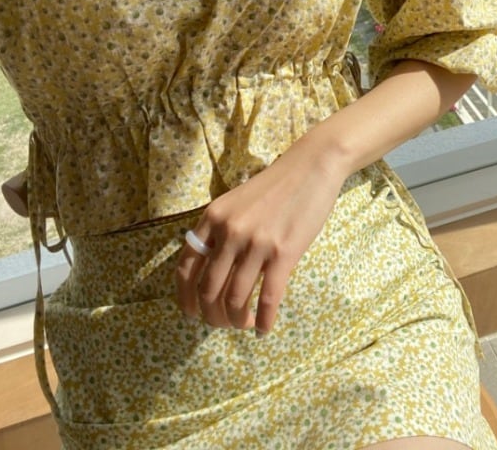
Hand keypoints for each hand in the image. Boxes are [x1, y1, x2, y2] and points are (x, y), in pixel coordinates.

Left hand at [175, 143, 346, 335]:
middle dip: (213, 316)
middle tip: (223, 324)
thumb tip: (209, 269)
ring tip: (245, 325)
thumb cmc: (274, 187)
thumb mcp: (235, 203)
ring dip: (237, 321)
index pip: (186, 268)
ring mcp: (256, 243)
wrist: (310, 167)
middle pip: (208, 290)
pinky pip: (268, 298)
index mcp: (212, 218)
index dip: (186, 298)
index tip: (193, 314)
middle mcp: (229, 231)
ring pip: (235, 299)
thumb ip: (219, 230)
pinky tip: (264, 329)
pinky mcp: (284, 252)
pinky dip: (264, 320)